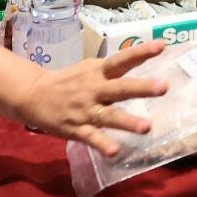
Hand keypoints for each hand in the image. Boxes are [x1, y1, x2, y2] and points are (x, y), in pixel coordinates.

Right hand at [14, 41, 167, 156]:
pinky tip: (115, 151)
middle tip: (164, 86)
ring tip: (147, 127)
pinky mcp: (76, 129)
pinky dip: (102, 144)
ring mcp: (85, 110)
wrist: (33, 95)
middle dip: (142, 88)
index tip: (162, 45)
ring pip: (109, 116)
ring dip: (128, 121)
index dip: (141, 52)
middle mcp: (94, 89)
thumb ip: (114, 68)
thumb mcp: (89, 68)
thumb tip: (142, 58)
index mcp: (98, 72)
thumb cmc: (69, 81)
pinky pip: (91, 138)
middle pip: (120, 88)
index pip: (122, 59)